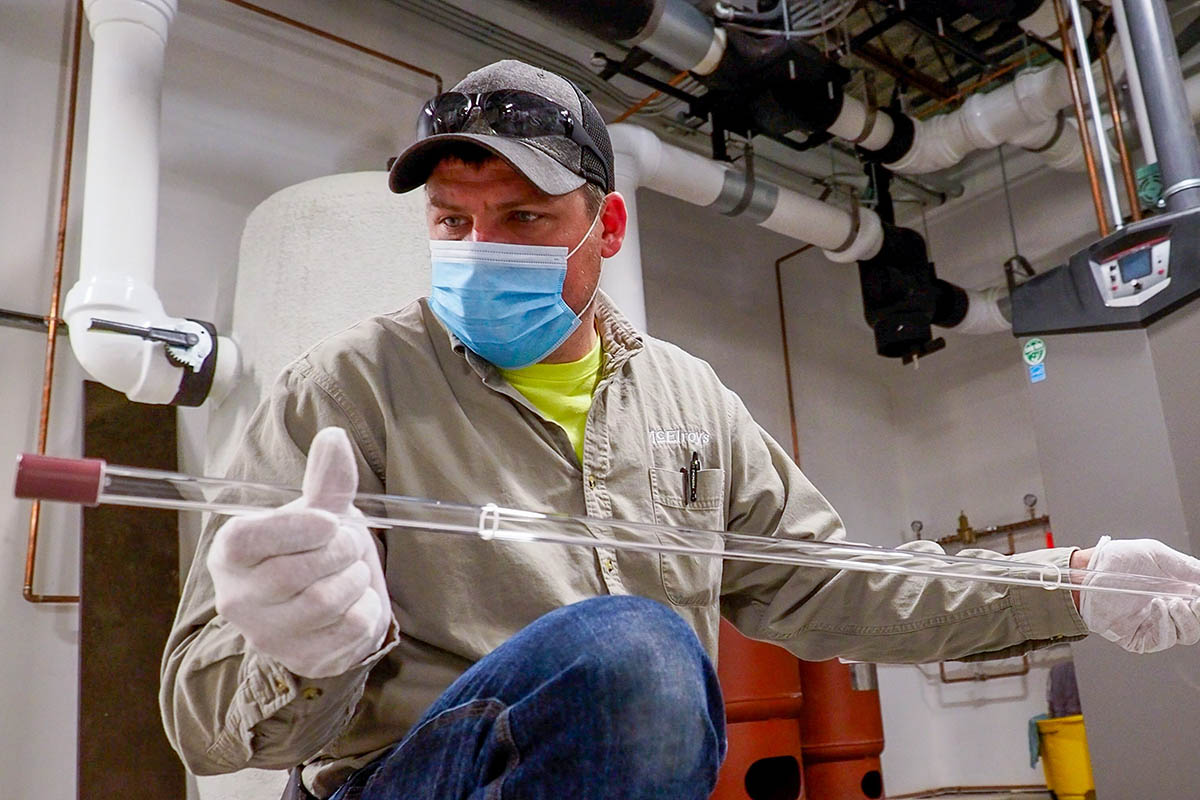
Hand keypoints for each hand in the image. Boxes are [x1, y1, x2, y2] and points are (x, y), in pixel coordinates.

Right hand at [208, 427, 390, 677]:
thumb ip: (325, 481)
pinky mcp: (304, 660)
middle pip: (295, 573)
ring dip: (355, 578)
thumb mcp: (318, 513)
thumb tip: (333, 437)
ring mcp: (267, 635)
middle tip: (348, 544)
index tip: (328, 522)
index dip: (296, 527)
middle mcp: (237, 598)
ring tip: (350, 572)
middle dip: (339, 551)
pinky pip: (350, 629)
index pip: (250, 539)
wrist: (328, 610)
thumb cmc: (313, 551)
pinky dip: (368, 609)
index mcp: (231, 553)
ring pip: (324, 601)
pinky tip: (356, 602)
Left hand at [1077, 536, 1199, 653]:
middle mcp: (1166, 611)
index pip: (1199, 606)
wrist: (1088, 570)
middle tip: (1194, 601)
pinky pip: (1161, 641)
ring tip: (1173, 602)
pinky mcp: (1138, 637)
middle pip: (1196, 624)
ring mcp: (1153, 625)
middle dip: (1198, 614)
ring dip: (1185, 620)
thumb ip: (1186, 567)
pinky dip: (1166, 626)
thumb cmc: (1116, 561)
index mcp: (1175, 592)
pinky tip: (1159, 607)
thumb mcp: (1157, 555)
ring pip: (1185, 635)